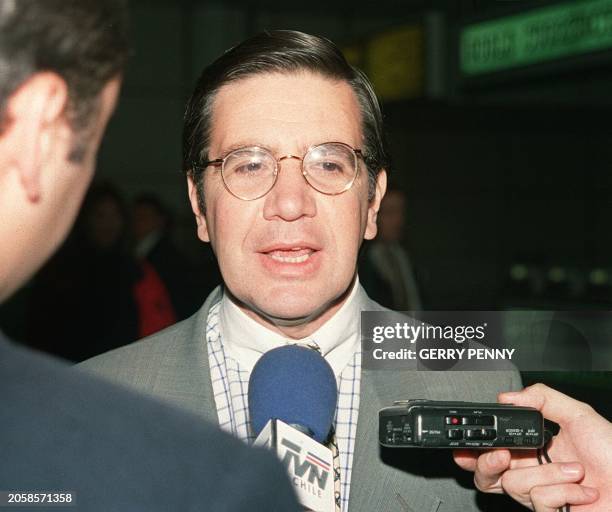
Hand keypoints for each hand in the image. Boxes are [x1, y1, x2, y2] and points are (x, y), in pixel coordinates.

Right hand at [453, 383, 611, 510]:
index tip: (464, 445)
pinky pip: (539, 499)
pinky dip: (564, 492)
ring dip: (548, 474)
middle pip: (487, 474)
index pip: (493, 450)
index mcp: (533, 448)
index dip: (474, 450)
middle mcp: (532, 473)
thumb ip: (543, 398)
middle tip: (502, 455)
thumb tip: (507, 395)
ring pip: (514, 483)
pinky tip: (583, 490)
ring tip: (575, 471)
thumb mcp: (578, 415)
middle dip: (486, 463)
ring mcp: (540, 496)